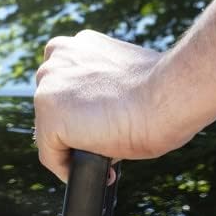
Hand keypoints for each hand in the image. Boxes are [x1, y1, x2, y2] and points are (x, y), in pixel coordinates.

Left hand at [34, 31, 210, 179]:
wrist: (167, 95)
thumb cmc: (163, 90)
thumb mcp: (127, 79)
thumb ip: (105, 87)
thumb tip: (101, 117)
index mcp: (80, 45)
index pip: (64, 82)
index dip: (80, 109)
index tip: (102, 124)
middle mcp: (58, 58)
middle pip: (52, 106)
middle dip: (74, 127)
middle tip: (105, 142)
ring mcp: (48, 87)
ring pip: (50, 130)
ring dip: (73, 147)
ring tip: (104, 156)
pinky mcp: (49, 118)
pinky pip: (50, 156)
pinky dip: (69, 169)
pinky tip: (99, 170)